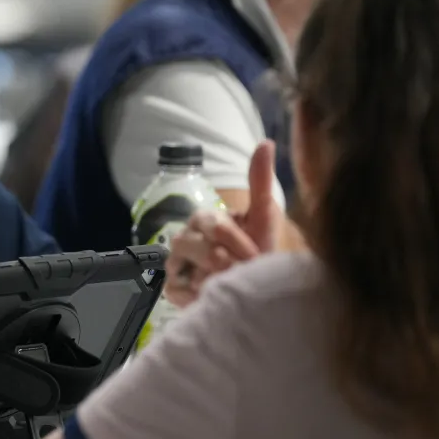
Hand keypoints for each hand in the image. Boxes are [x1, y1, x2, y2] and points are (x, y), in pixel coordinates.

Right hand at [164, 140, 278, 307]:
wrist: (257, 290)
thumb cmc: (258, 251)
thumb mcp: (264, 217)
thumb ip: (260, 181)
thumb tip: (266, 143)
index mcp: (204, 219)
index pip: (214, 226)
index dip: (238, 244)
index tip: (255, 257)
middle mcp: (185, 237)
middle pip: (197, 247)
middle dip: (227, 263)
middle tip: (244, 273)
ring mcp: (176, 262)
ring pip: (183, 267)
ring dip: (213, 279)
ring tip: (229, 284)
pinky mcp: (172, 288)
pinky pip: (177, 289)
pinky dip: (198, 295)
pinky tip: (213, 295)